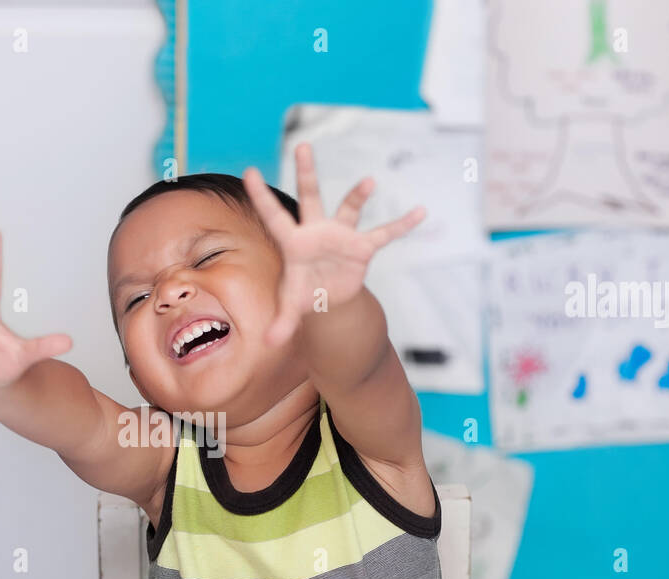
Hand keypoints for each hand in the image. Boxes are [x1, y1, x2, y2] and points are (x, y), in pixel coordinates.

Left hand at [243, 142, 425, 347]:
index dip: (262, 196)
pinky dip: (402, 225)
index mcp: (293, 243)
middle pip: (309, 196)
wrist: (328, 299)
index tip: (248, 171)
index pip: (274, 216)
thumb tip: (270, 343)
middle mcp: (316, 231)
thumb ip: (281, 323)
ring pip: (348, 208)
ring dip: (358, 196)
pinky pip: (385, 234)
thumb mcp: (291, 309)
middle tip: (303, 145)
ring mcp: (340, 235)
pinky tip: (420, 213)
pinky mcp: (362, 247)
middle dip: (306, 172)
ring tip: (369, 182)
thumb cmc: (304, 296)